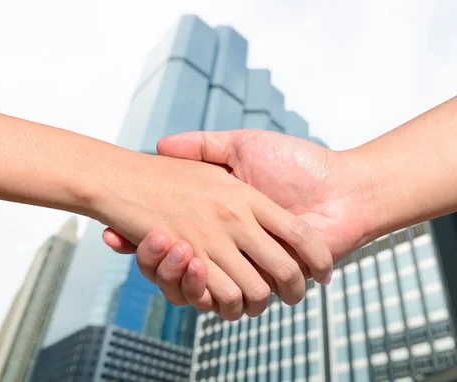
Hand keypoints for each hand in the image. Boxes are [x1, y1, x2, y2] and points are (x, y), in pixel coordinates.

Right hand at [105, 130, 376, 310]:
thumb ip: (205, 144)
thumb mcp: (244, 145)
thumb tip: (159, 144)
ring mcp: (246, 264)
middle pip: (176, 266)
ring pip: (194, 286)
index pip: (173, 233)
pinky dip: (200, 293)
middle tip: (123, 240)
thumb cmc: (298, 161)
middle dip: (150, 259)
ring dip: (171, 276)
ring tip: (164, 247)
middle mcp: (231, 243)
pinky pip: (220, 298)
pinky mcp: (263, 282)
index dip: (144, 237)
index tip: (112, 231)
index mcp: (224, 214)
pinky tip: (188, 265)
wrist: (345, 188)